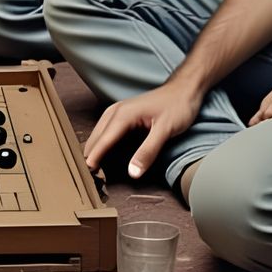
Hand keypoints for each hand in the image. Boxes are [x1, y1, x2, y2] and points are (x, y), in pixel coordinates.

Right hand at [82, 83, 201, 180]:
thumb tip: (132, 173)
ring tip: (93, 172)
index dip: (93, 160)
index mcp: (122, 115)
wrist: (184, 90)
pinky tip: (102, 156)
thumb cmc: (177, 107)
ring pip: (97, 135)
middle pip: (95, 138)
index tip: (87, 177)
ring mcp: (116, 112)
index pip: (102, 142)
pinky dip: (101, 145)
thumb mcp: (165, 130)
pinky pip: (104, 133)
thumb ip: (148, 152)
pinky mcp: (121, 116)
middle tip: (90, 180)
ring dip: (93, 152)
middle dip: (90, 157)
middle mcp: (115, 112)